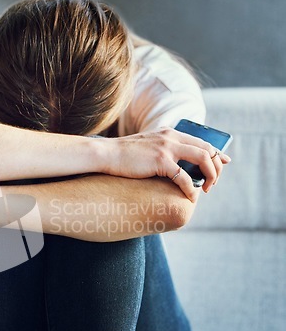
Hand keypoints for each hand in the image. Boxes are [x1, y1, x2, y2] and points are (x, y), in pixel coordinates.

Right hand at [103, 127, 230, 200]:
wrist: (106, 154)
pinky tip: (190, 197)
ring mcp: (167, 148)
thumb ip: (162, 149)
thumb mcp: (147, 145)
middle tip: (213, 183)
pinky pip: (184, 177)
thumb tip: (172, 164)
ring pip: (203, 159)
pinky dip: (191, 189)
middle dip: (217, 167)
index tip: (224, 163)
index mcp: (170, 132)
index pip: (202, 141)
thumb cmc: (123, 155)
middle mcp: (172, 137)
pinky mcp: (160, 161)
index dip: (217, 153)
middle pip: (208, 149)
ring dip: (210, 176)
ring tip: (206, 189)